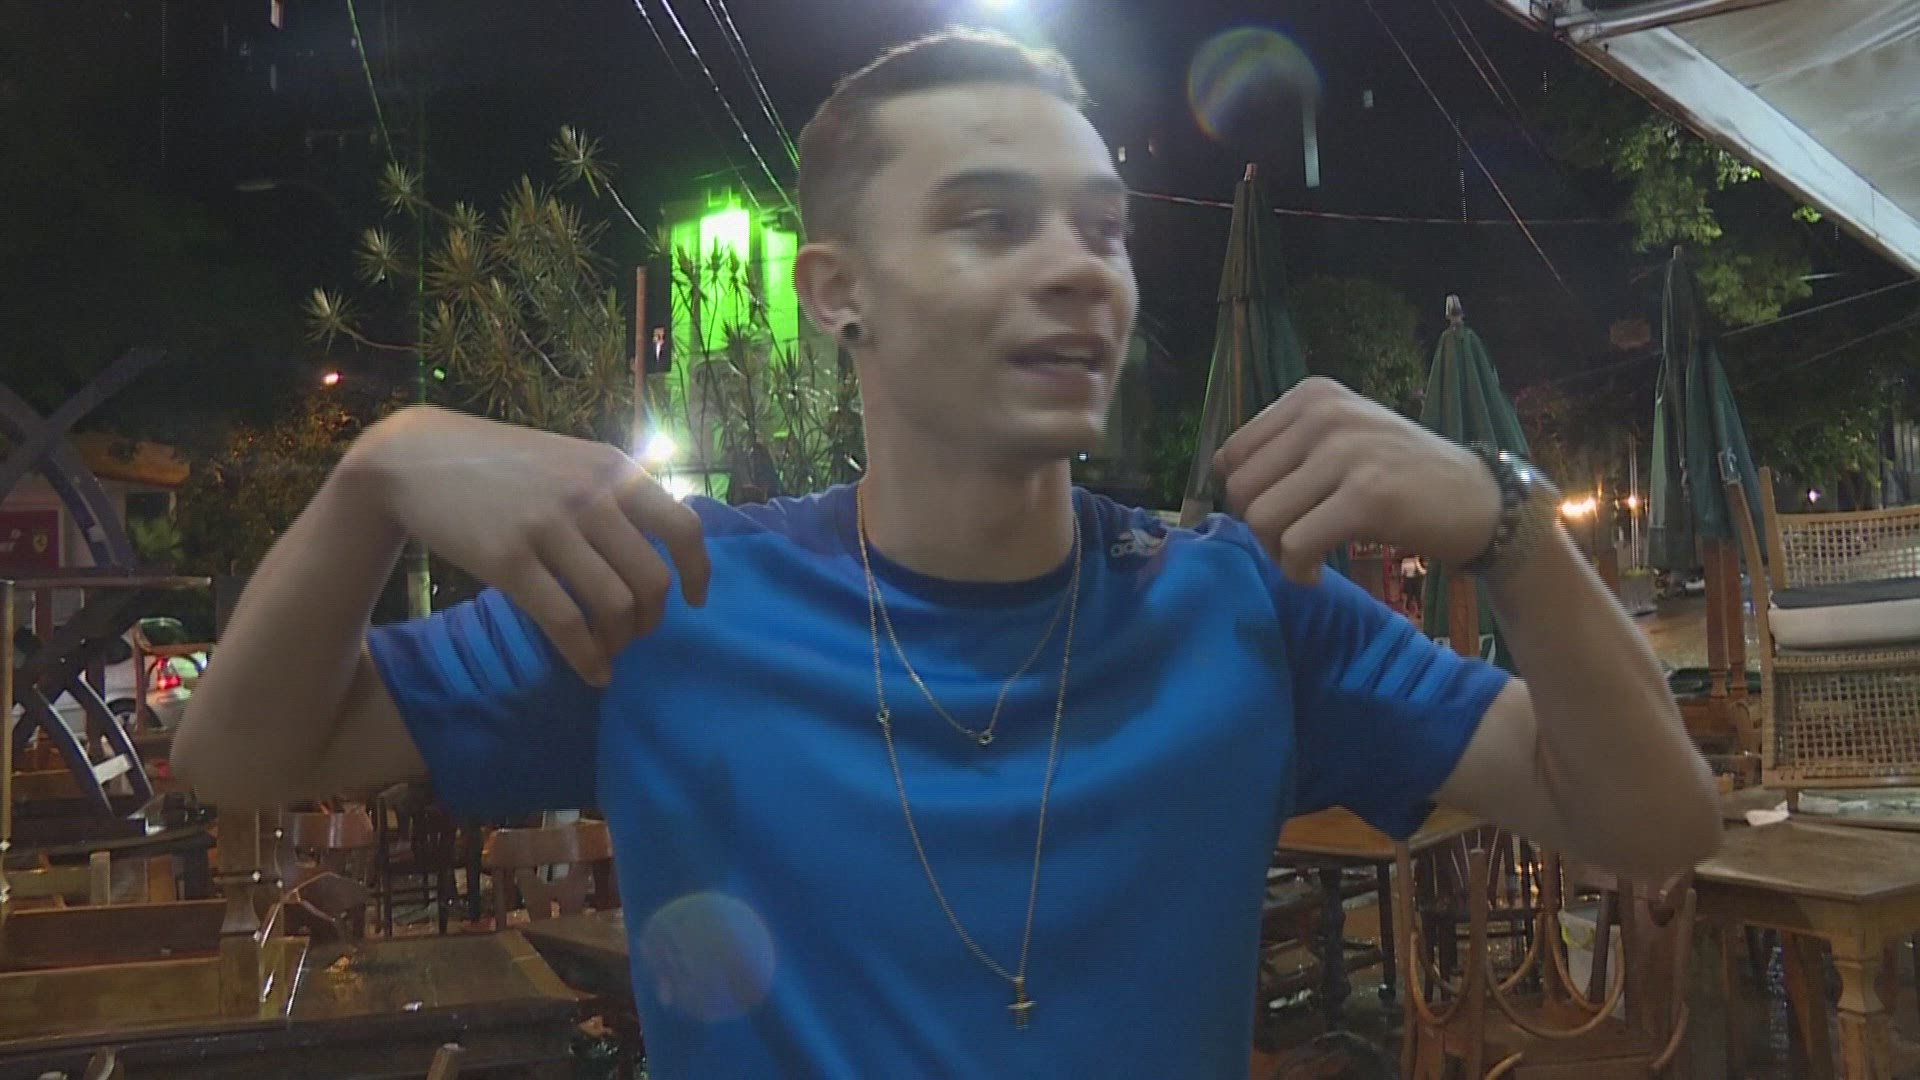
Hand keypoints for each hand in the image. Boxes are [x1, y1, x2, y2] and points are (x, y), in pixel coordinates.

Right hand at [345, 407, 707, 685]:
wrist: (419, 458)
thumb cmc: (503, 464)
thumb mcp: (572, 461)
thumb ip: (616, 494)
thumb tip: (666, 546)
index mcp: (614, 470)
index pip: (683, 528)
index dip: (697, 573)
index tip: (695, 601)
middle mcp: (590, 496)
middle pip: (652, 580)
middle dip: (653, 619)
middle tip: (639, 633)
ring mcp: (549, 528)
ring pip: (615, 606)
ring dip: (621, 641)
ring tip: (611, 651)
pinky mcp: (509, 561)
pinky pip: (566, 623)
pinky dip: (588, 657)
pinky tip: (592, 672)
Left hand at [1214, 378, 1500, 584]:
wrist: (1480, 500)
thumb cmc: (1402, 476)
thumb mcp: (1342, 439)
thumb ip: (1285, 449)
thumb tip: (1220, 483)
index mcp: (1312, 396)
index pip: (1232, 454)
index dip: (1243, 497)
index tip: (1277, 517)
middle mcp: (1325, 414)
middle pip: (1240, 488)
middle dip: (1256, 530)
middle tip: (1289, 545)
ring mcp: (1346, 451)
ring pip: (1261, 518)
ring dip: (1275, 554)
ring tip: (1303, 560)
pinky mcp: (1366, 496)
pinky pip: (1295, 545)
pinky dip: (1297, 571)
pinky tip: (1315, 575)